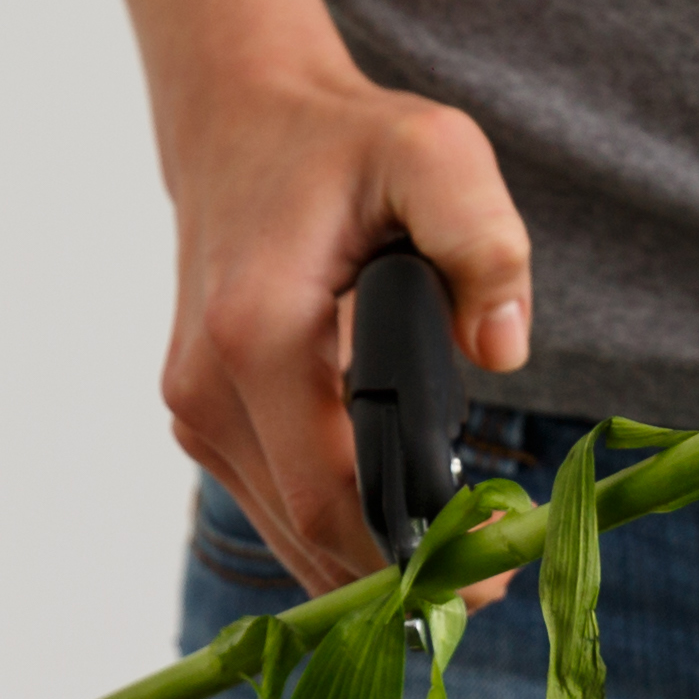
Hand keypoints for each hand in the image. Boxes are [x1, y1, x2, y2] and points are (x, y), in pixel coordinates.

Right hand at [34, 0, 533, 599]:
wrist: (244, 123)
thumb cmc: (343, 142)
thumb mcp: (435, 153)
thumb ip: (481, 239)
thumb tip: (501, 349)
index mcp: (258, 336)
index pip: (334, 494)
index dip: (417, 548)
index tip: (496, 563)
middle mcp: (208, 389)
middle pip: (311, 532)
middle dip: (407, 570)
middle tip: (500, 575)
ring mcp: (197, 413)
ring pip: (290, 533)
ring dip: (374, 559)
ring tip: (466, 553)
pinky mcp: (204, 421)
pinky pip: (276, 507)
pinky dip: (339, 531)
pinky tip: (406, 528)